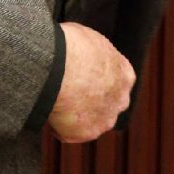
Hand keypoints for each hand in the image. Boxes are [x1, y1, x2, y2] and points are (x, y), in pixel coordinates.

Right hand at [48, 22, 135, 143]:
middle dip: (95, 100)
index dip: (100, 77)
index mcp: (124, 74)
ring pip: (92, 121)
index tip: (84, 74)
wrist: (57, 68)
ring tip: (56, 100)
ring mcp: (103, 120)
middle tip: (71, 89)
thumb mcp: (89, 38)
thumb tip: (85, 51)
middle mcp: (120, 100)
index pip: (118, 80)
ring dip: (78, 114)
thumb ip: (94, 53)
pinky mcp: (83, 134)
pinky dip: (59, 125)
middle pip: (109, 103)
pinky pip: (70, 132)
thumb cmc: (70, 46)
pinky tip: (49, 110)